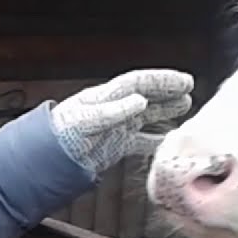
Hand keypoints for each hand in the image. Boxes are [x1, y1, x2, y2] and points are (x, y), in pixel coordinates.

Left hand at [50, 69, 193, 172]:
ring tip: (185, 107)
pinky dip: (156, 140)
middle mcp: (114, 108)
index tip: (184, 81)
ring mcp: (116, 126)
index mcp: (107, 97)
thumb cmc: (63, 134)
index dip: (163, 80)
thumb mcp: (87, 119)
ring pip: (147, 115)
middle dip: (168, 91)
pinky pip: (141, 140)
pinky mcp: (115, 145)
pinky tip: (168, 141)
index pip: (139, 83)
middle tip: (189, 90)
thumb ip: (114, 110)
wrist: (48, 157)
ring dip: (165, 111)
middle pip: (146, 95)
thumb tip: (140, 101)